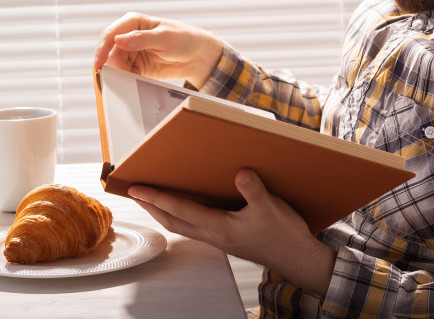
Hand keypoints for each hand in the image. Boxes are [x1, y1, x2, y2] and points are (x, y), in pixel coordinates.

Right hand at [93, 12, 222, 87]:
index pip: (111, 34)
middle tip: (121, 76)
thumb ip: (141, 39)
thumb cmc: (184, 39)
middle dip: (112, 65)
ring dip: (119, 74)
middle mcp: (128, 36)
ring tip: (132, 78)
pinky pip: (124, 74)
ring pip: (114, 65)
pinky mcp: (136, 66)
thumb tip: (118, 40)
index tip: (99, 64)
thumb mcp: (164, 37)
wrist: (198, 56)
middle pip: (109, 52)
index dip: (102, 49)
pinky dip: (126, 80)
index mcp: (133, 22)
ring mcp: (131, 52)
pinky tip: (134, 81)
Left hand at [128, 169, 335, 295]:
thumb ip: (254, 191)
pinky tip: (185, 208)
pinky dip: (182, 217)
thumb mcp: (272, 208)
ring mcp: (219, 240)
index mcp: (221, 228)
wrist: (297, 259)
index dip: (157, 198)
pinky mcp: (226, 239)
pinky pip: (195, 227)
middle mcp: (215, 236)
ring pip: (182, 226)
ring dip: (164, 213)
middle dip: (152, 207)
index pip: (181, 210)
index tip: (137, 188)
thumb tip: (240, 173)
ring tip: (152, 199)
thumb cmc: (284, 236)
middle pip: (173, 222)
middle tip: (135, 192)